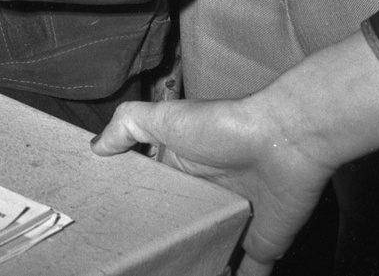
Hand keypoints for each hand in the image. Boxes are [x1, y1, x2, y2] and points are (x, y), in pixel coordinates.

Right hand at [90, 27, 378, 275]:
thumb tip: (94, 148)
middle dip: (161, 245)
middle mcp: (204, 198)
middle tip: (132, 265)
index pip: (151, 194)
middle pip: (177, 228)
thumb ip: (127, 127)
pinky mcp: (260, 246)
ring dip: (192, 265)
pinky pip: (247, 273)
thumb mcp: (165, 117)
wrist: (283, 141)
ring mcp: (232, 223)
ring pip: (206, 254)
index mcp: (180, 169)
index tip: (107, 228)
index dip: (132, 209)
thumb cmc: (222, 127)